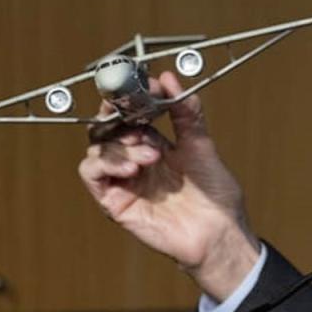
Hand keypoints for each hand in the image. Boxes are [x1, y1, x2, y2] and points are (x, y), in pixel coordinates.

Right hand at [78, 71, 259, 300]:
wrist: (219, 232)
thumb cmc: (214, 194)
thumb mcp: (201, 145)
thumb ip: (185, 112)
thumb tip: (169, 78)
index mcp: (154, 144)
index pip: (128, 114)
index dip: (130, 97)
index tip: (142, 85)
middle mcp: (134, 160)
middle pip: (105, 128)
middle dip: (116, 115)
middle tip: (132, 112)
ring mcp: (124, 180)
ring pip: (97, 148)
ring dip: (120, 145)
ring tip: (150, 155)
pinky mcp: (115, 202)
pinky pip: (92, 175)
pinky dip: (105, 163)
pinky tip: (132, 168)